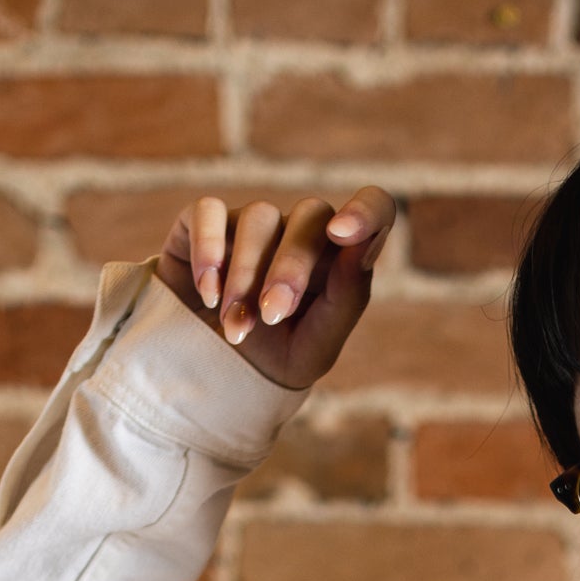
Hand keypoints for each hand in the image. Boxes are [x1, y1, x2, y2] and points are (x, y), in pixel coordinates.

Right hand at [153, 186, 395, 393]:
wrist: (214, 372)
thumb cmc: (278, 357)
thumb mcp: (318, 346)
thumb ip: (346, 298)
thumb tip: (359, 248)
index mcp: (338, 256)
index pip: (375, 208)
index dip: (366, 210)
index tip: (343, 235)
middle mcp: (299, 230)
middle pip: (310, 214)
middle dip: (291, 266)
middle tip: (272, 316)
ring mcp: (252, 222)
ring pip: (259, 216)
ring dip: (246, 277)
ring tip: (236, 329)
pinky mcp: (204, 221)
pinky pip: (209, 211)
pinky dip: (208, 250)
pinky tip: (208, 295)